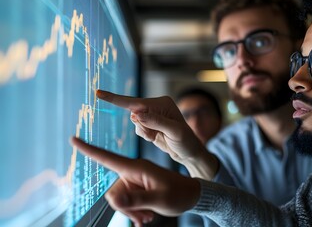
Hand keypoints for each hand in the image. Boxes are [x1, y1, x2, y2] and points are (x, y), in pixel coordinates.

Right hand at [70, 137, 199, 226]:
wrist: (191, 195)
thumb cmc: (179, 194)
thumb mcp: (159, 199)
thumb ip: (136, 200)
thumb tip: (112, 199)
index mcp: (137, 168)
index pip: (108, 157)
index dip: (89, 149)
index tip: (73, 139)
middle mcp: (133, 172)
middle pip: (113, 192)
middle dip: (124, 208)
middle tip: (143, 218)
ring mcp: (135, 180)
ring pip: (120, 200)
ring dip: (131, 212)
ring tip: (148, 217)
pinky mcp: (138, 188)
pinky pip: (127, 202)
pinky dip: (134, 211)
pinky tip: (146, 217)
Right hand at [96, 90, 218, 178]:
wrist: (190, 153)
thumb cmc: (186, 141)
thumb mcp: (174, 132)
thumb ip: (156, 122)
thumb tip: (137, 114)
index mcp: (162, 103)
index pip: (135, 102)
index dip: (116, 99)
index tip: (98, 93)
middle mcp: (156, 106)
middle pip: (134, 113)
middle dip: (142, 127)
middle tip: (155, 135)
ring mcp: (152, 115)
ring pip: (135, 123)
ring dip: (144, 132)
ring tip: (158, 137)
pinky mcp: (149, 124)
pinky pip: (138, 129)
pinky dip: (144, 135)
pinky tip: (156, 138)